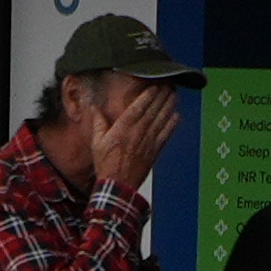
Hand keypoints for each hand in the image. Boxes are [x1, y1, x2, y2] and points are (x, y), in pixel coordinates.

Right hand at [86, 80, 179, 196]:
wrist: (118, 186)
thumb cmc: (106, 165)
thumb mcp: (97, 142)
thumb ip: (98, 122)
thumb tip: (93, 108)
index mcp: (123, 128)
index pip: (139, 105)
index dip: (149, 93)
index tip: (155, 84)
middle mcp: (138, 132)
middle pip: (153, 109)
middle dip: (162, 95)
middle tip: (168, 85)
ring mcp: (148, 142)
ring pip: (162, 119)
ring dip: (169, 106)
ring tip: (174, 95)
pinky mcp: (155, 152)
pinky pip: (166, 135)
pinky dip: (172, 125)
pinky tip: (177, 116)